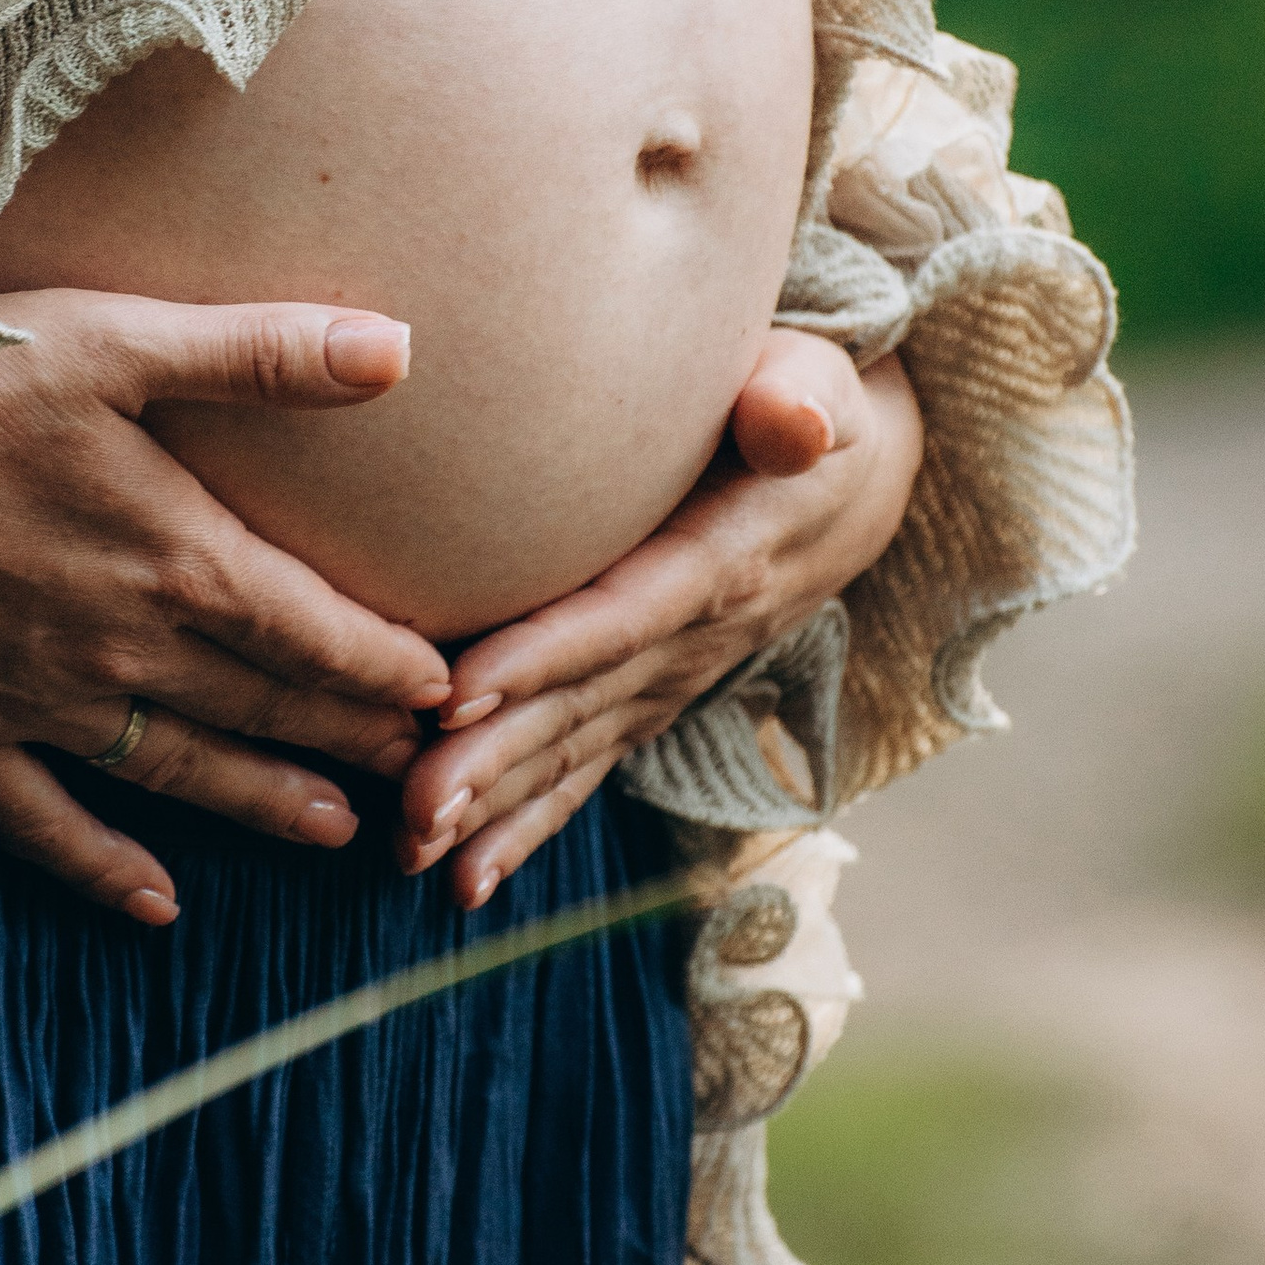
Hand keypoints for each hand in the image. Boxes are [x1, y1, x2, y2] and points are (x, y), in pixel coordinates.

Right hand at [0, 289, 450, 925]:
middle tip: (420, 773)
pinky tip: (156, 907)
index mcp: (175, 557)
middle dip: (349, 740)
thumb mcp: (117, 337)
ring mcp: (36, 700)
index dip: (389, 669)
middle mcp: (121, 647)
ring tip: (333, 830)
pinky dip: (101, 868)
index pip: (316, 633)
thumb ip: (263, 351)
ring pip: (178, 771)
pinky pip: (41, 821)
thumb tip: (400, 348)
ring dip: (261, 803)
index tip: (449, 695)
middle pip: (263, 708)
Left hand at [395, 331, 923, 908]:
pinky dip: (525, 824)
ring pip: (571, 751)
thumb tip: (790, 417)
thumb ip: (800, 399)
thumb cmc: (809, 406)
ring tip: (415, 854)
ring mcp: (667, 679)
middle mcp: (691, 640)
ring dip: (493, 808)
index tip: (458, 693)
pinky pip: (583, 767)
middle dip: (494, 764)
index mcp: (719, 562)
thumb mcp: (820, 387)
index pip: (619, 617)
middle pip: (581, 707)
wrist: (852, 484)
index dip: (542, 657)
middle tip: (412, 814)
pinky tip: (464, 877)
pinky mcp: (646, 696)